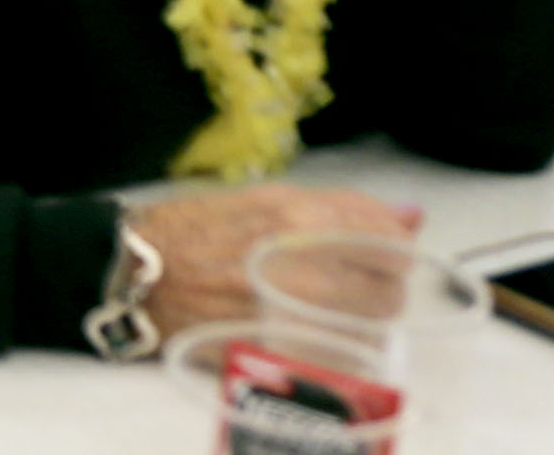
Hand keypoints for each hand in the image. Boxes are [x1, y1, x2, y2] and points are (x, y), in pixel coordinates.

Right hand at [124, 185, 420, 337]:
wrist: (140, 274)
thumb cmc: (197, 231)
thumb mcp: (268, 199)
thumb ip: (344, 210)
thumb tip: (412, 216)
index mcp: (301, 216)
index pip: (389, 240)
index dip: (391, 250)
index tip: (379, 255)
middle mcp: (305, 261)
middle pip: (388, 289)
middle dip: (378, 288)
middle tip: (350, 286)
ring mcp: (295, 310)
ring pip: (371, 326)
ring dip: (363, 320)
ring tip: (329, 310)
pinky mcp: (285, 349)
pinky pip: (341, 355)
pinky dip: (338, 347)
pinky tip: (313, 333)